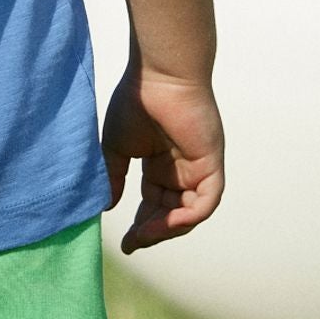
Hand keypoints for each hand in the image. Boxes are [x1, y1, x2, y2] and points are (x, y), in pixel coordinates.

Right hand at [101, 68, 224, 252]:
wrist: (157, 75)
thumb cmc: (136, 101)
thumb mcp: (117, 147)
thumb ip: (115, 177)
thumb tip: (108, 207)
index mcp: (160, 165)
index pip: (154, 205)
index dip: (140, 226)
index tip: (124, 243)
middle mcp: (182, 170)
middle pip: (171, 213)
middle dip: (152, 232)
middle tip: (132, 243)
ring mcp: (198, 168)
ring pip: (188, 213)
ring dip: (167, 228)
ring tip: (144, 235)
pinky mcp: (211, 164)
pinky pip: (206, 201)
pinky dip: (189, 217)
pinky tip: (167, 223)